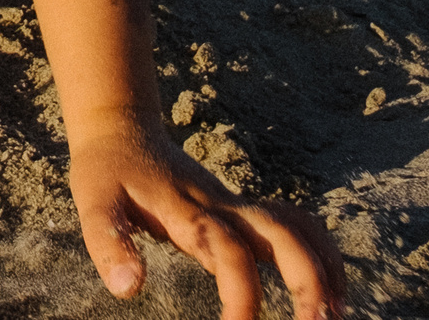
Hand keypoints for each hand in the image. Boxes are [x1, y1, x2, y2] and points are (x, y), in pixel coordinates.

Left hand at [67, 112, 347, 319]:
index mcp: (188, 212)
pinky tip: (329, 287)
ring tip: (336, 311)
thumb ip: (108, 244)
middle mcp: (221, 207)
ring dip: (322, 264)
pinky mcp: (240, 207)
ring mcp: (235, 205)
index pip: (229, 253)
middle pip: (280, 234)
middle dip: (306, 278)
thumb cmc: (105, 171)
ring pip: (294, 226)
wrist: (120, 128)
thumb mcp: (93, 205)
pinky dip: (318, 250)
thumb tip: (127, 290)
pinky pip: (291, 223)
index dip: (242, 294)